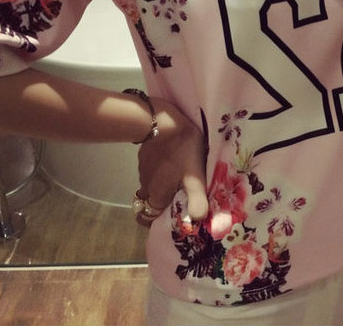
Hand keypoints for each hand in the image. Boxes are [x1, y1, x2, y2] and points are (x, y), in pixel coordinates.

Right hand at [136, 101, 207, 226]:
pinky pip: (152, 172)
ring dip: (164, 186)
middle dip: (166, 203)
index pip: (150, 219)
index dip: (160, 220)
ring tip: (183, 178)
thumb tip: (200, 220)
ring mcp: (143, 171)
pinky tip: (174, 162)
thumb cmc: (181, 151)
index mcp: (157, 195)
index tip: (175, 217)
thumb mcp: (194, 176)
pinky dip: (161, 172)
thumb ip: (196, 199)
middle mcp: (146, 187)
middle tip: (184, 196)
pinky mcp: (144, 157)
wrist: (163, 121)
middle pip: (153, 203)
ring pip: (152, 186)